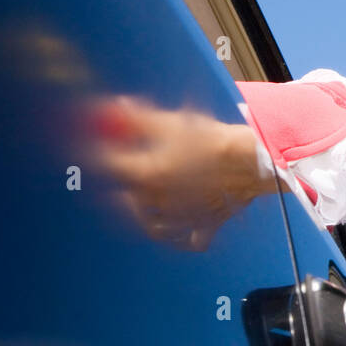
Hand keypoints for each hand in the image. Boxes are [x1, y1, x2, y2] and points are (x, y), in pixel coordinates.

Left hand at [85, 96, 275, 250]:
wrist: (253, 159)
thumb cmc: (212, 140)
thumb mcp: (171, 122)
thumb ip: (137, 118)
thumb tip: (114, 107)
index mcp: (145, 177)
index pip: (108, 166)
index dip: (97, 152)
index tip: (92, 145)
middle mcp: (159, 202)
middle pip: (128, 199)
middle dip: (120, 185)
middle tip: (120, 172)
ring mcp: (183, 217)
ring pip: (154, 225)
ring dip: (144, 214)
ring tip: (140, 203)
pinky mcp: (208, 222)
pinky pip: (193, 239)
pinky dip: (185, 237)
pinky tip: (182, 230)